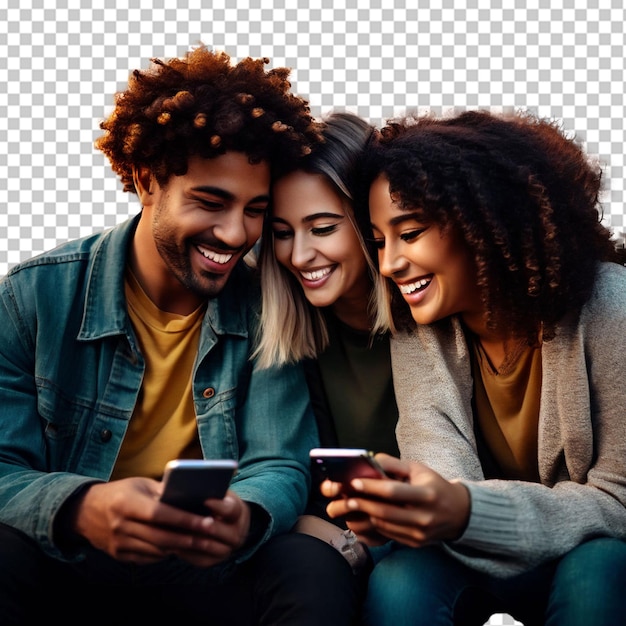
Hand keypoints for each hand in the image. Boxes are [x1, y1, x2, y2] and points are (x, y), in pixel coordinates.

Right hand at [69, 477, 250, 566]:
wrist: (86, 512)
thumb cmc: (121, 493)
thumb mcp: (140, 484)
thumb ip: (163, 491)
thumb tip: (191, 496)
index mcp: (126, 503)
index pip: (161, 514)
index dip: (185, 519)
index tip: (207, 521)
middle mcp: (121, 526)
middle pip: (161, 537)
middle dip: (189, 538)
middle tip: (211, 536)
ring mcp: (119, 544)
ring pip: (157, 550)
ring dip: (181, 548)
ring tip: (202, 542)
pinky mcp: (120, 556)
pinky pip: (149, 558)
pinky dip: (166, 553)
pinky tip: (181, 547)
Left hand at [322, 454, 469, 547]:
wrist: (459, 513)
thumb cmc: (434, 485)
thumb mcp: (418, 469)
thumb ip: (394, 464)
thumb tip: (370, 461)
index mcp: (427, 495)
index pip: (393, 491)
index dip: (372, 487)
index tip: (354, 482)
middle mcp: (424, 517)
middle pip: (385, 512)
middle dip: (362, 504)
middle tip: (345, 497)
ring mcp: (420, 534)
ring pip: (384, 525)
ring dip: (365, 514)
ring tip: (351, 505)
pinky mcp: (415, 543)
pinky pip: (389, 534)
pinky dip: (375, 524)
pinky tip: (365, 515)